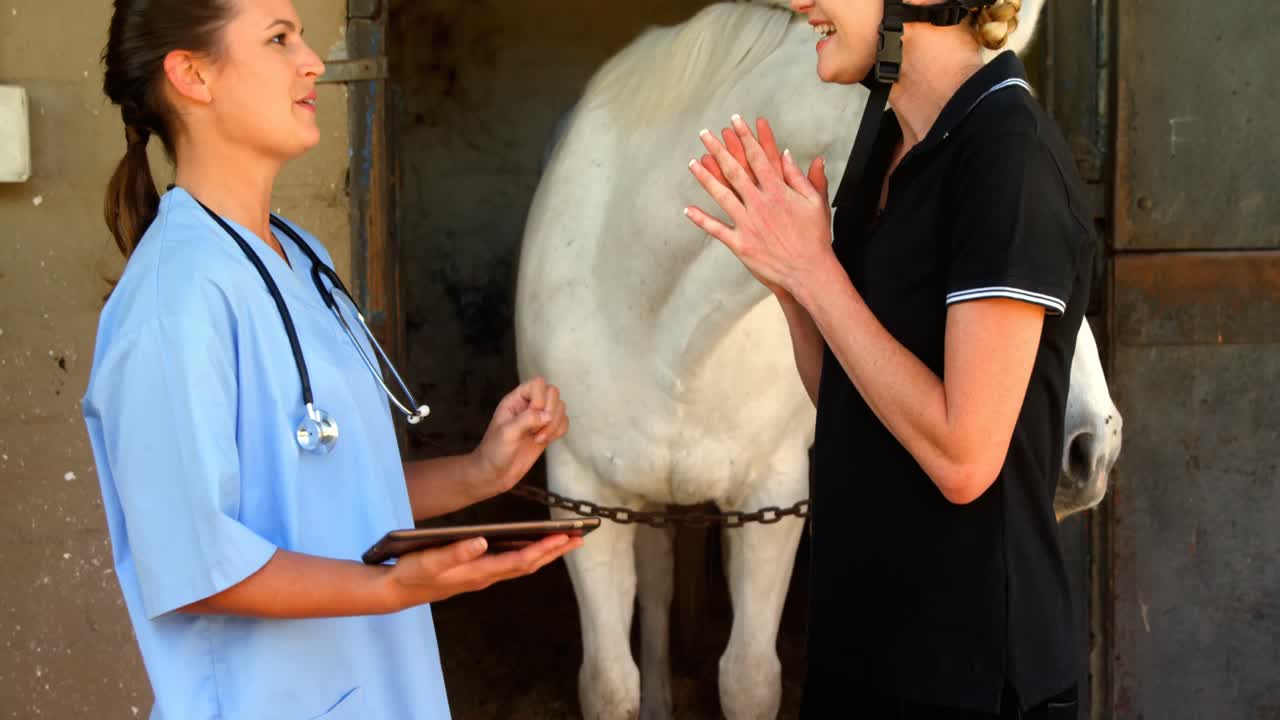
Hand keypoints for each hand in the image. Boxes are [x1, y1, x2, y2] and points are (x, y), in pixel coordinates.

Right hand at [386, 534, 583, 608]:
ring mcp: (482, 575)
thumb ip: (454, 552)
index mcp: (479, 572)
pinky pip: (511, 562)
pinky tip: (533, 544)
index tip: (565, 536)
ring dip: (545, 552)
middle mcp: (485, 576)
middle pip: (529, 564)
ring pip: (522, 564)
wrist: (396, 590)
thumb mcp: (428, 562)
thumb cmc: (411, 573)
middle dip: (554, 550)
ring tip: (565, 539)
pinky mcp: (477, 572)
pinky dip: (528, 552)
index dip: (544, 548)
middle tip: (580, 537)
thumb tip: (481, 540)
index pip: (520, 560)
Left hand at [472, 376, 568, 494]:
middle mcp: (529, 405)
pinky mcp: (546, 432)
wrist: (495, 474)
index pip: (538, 384)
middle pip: (553, 393)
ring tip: (540, 439)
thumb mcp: (507, 433)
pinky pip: (564, 422)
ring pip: (561, 408)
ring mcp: (539, 419)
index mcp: (516, 400)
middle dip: (551, 413)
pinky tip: (546, 440)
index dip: (540, 399)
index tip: (532, 418)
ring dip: (555, 425)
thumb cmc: (495, 451)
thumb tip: (548, 415)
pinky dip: (560, 431)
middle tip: (538, 430)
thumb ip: (527, 419)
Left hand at [684, 115, 833, 299]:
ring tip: (692, 162)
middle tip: (705, 134)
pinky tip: (688, 210)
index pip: (757, 157)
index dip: (745, 137)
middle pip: (735, 170)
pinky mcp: (740, 243)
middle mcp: (759, 203)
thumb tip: (787, 155)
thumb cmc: (815, 237)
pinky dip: (702, 220)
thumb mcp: (815, 202)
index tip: (734, 122)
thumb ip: (802, 177)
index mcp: (778, 191)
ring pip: (721, 195)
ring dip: (705, 178)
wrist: (809, 271)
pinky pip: (717, 229)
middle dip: (719, 149)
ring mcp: (748, 223)